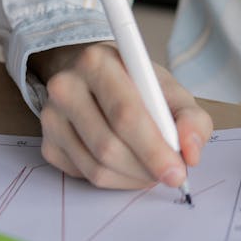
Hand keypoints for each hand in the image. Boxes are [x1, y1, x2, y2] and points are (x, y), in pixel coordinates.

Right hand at [29, 42, 212, 189]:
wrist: (95, 77)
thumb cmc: (137, 82)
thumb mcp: (169, 88)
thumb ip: (190, 118)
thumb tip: (192, 152)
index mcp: (96, 61)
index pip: (126, 113)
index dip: (154, 147)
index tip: (178, 170)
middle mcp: (65, 86)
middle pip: (108, 144)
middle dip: (146, 167)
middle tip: (172, 175)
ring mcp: (51, 117)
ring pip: (96, 166)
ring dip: (133, 177)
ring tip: (154, 169)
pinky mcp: (48, 144)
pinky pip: (84, 176)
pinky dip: (116, 180)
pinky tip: (130, 166)